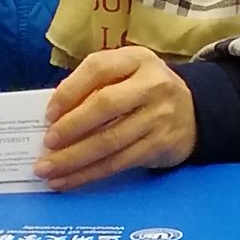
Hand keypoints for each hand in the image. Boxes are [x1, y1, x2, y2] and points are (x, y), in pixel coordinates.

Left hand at [34, 45, 196, 190]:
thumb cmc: (144, 89)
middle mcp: (151, 85)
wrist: (194, 111)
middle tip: (46, 144)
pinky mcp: (160, 146)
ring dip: (74, 159)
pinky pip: (118, 163)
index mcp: (137, 59)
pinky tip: (69, 180)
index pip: (98, 68)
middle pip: (105, 106)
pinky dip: (89, 174)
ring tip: (48, 169)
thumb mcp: (126, 72)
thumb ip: (95, 84)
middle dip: (71, 127)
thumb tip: (54, 114)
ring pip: (110, 141)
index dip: (69, 91)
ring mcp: (158, 117)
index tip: (48, 113)